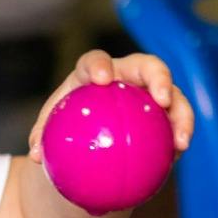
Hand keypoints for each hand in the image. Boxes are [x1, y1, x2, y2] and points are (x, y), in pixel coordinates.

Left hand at [28, 50, 194, 164]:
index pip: (95, 61)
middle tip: (162, 99)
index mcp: (94, 74)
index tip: (102, 79)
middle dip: (159, 77)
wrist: (86, 142)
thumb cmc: (65, 131)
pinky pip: (176, 125)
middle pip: (148, 67)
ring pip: (173, 96)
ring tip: (181, 140)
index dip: (100, 65)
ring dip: (182, 114)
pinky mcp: (165, 117)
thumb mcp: (49, 133)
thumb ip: (43, 138)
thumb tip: (36, 155)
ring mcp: (150, 95)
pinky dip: (178, 138)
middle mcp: (127, 77)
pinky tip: (177, 156)